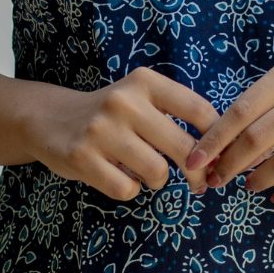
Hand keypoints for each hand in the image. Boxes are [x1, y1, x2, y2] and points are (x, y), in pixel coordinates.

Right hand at [32, 68, 214, 201]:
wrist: (51, 118)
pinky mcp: (81, 158)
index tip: (219, 156)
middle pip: (184, 148)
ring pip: (156, 172)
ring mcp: (100, 130)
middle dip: (197, 172)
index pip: (199, 111)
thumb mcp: (142, 98)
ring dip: (158, 180)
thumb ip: (177, 115)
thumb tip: (222, 152)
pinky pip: (126, 189)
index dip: (218, 140)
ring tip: (146, 172)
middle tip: (199, 182)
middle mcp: (123, 102)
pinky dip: (129, 190)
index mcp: (145, 82)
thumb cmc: (112, 115)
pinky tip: (119, 176)